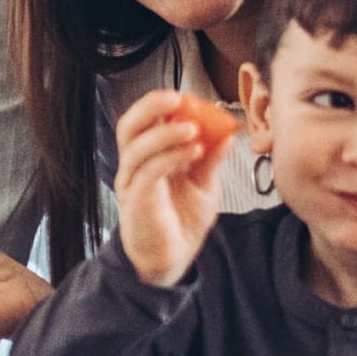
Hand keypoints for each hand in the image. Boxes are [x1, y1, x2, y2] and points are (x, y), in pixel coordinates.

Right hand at [111, 91, 231, 287]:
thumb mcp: (204, 184)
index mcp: (148, 156)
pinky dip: (169, 158)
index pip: (144, 120)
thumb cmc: (182, 220)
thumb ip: (211, 159)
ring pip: (135, 148)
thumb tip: (228, 132)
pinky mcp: (137, 202)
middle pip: (129, 126)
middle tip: (178, 100)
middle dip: (150, 107)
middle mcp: (134, 166)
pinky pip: (147, 173)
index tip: (187, 96)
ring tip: (193, 130)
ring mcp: (132, 184)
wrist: (174, 259)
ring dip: (165, 134)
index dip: (160, 104)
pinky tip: (192, 152)